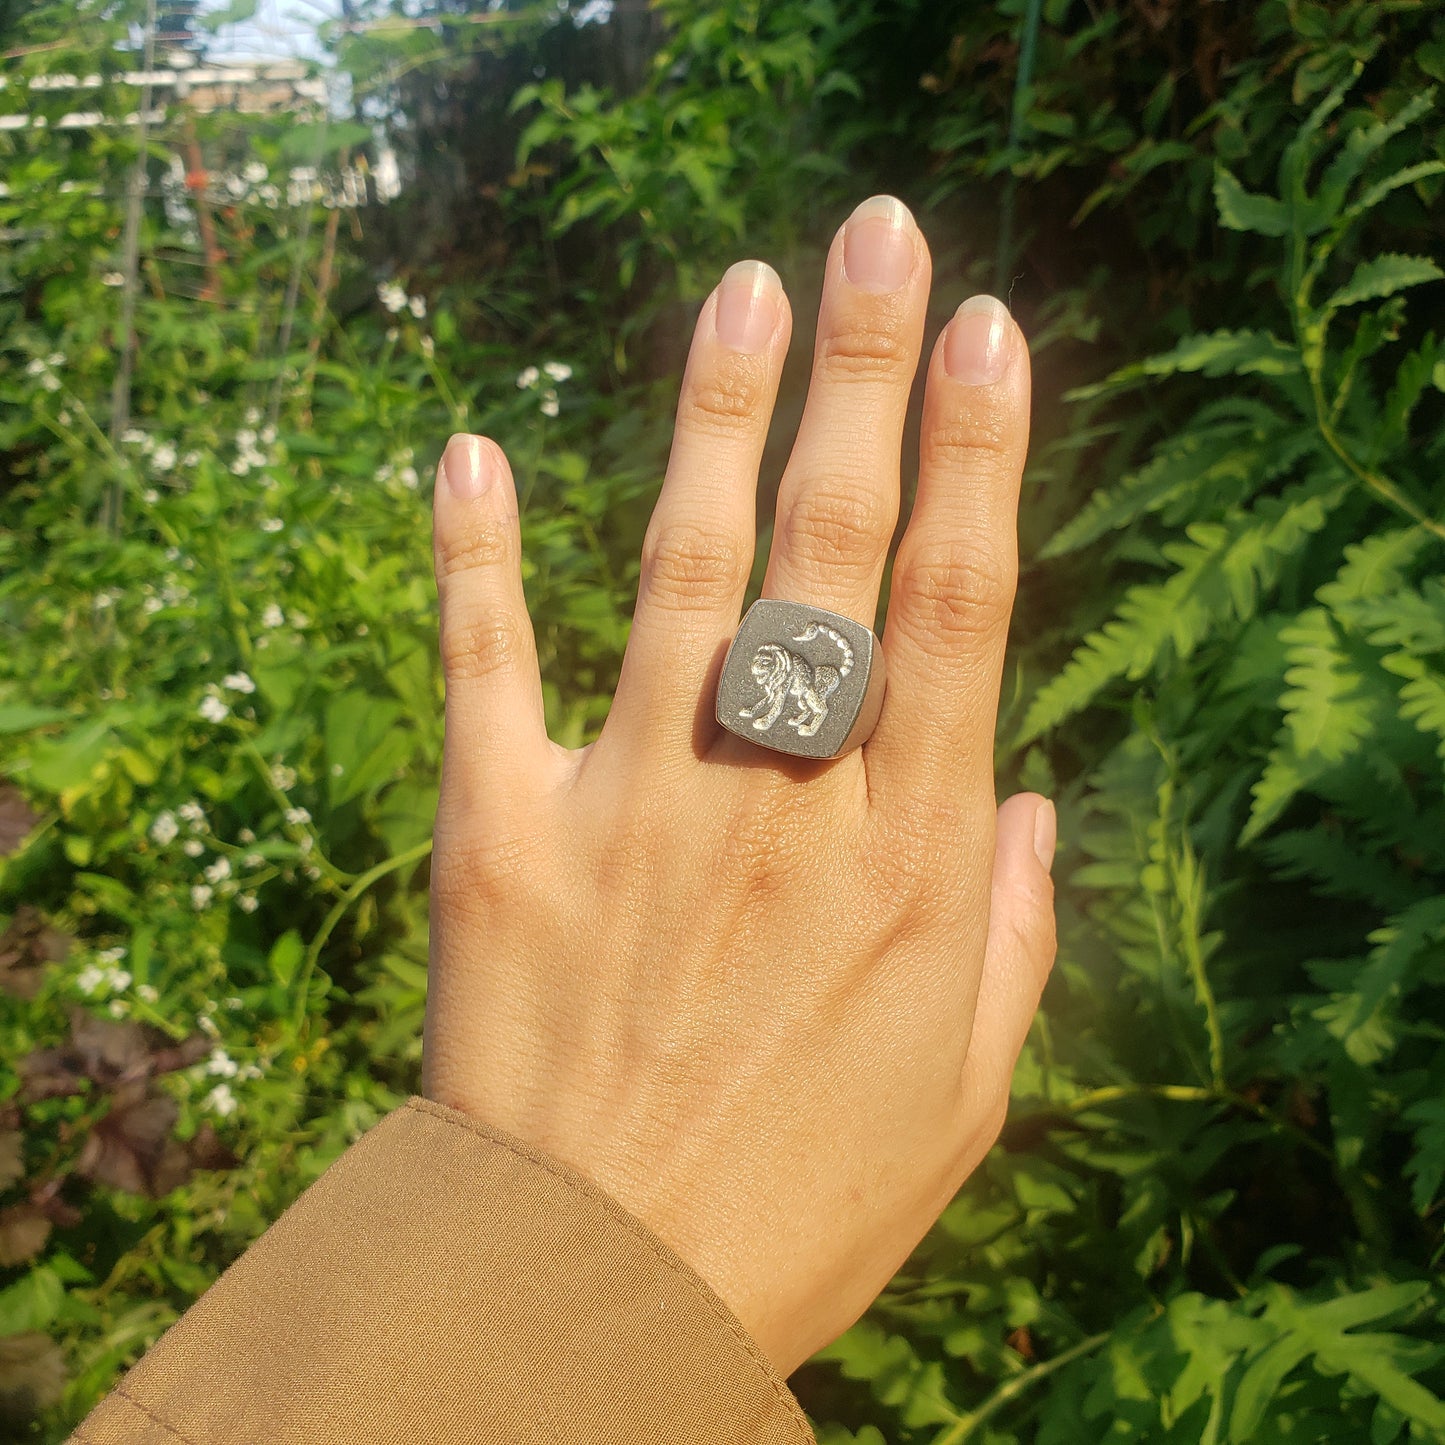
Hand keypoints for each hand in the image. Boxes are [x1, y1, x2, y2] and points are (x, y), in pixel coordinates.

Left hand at [423, 195, 1054, 1377]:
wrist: (591, 1296)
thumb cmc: (796, 1207)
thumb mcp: (962, 1097)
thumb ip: (1008, 937)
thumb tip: (1027, 799)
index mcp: (900, 865)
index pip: (954, 612)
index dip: (978, 459)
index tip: (988, 333)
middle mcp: (779, 807)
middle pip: (834, 553)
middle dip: (868, 381)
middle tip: (883, 237)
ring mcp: (634, 811)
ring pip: (687, 574)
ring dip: (716, 418)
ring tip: (746, 288)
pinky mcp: (502, 842)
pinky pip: (485, 670)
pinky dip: (472, 558)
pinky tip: (469, 450)